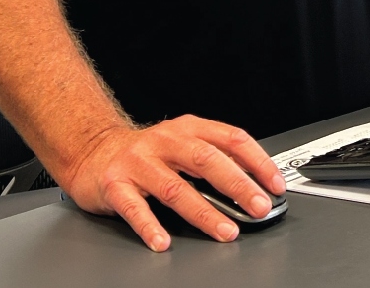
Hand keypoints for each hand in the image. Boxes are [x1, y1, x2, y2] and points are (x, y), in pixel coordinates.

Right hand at [60, 114, 285, 250]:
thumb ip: (214, 159)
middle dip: (237, 185)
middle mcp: (165, 141)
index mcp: (188, 128)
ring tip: (225, 231)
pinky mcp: (115, 184)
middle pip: (206, 159)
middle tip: (259, 207)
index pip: (230, 137)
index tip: (275, 184)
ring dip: (204, 211)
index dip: (256, 160)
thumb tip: (255, 186)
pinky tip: (163, 242)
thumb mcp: (183, 145)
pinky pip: (135, 207)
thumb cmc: (148, 153)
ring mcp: (139, 161)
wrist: (94, 150)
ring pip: (175, 187)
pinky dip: (150, 226)